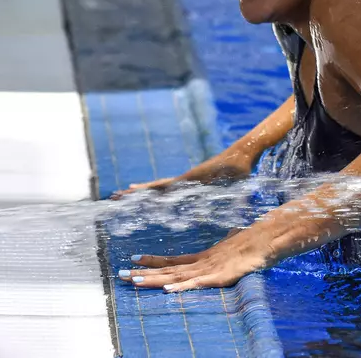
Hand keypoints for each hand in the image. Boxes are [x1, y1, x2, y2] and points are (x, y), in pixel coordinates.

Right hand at [110, 148, 255, 198]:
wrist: (245, 151)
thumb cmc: (242, 168)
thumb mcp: (237, 184)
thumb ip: (239, 198)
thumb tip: (242, 209)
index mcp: (192, 179)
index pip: (162, 185)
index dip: (145, 190)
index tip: (127, 192)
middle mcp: (186, 178)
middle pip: (156, 186)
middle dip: (136, 192)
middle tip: (116, 196)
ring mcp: (189, 177)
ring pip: (161, 184)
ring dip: (145, 190)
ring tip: (127, 193)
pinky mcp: (195, 177)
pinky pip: (173, 184)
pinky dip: (161, 188)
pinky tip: (156, 193)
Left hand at [118, 228, 269, 291]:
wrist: (267, 239)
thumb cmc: (253, 240)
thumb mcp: (237, 241)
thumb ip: (231, 240)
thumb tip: (233, 233)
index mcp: (203, 257)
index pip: (172, 259)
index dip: (153, 260)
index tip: (134, 258)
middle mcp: (201, 263)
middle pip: (168, 269)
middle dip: (144, 272)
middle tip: (121, 274)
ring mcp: (209, 270)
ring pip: (177, 276)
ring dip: (155, 280)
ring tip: (135, 281)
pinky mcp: (220, 277)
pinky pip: (198, 284)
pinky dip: (183, 287)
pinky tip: (168, 290)